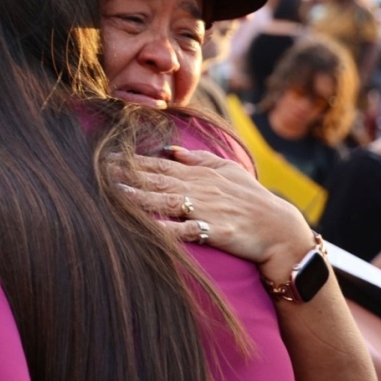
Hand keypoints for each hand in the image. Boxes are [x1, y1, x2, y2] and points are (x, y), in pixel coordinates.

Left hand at [122, 146, 313, 278]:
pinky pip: (185, 231)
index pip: (161, 165)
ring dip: (141, 198)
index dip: (134, 161)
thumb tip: (169, 148)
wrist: (279, 230)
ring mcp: (206, 210)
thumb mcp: (228, 170)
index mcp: (200, 174)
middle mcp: (200, 188)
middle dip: (129, 175)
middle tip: (101, 171)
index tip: (109, 156)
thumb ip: (197, 158)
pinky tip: (148, 228)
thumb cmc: (252, 199)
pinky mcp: (214, 231)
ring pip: (167, 202)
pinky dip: (167, 229)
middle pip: (158, 180)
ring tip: (117, 194)